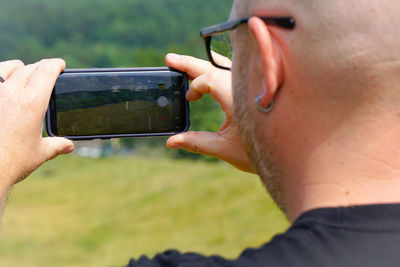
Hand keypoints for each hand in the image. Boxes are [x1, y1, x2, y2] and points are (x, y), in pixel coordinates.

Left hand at [0, 59, 73, 192]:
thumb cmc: (13, 161)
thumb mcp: (40, 153)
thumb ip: (57, 145)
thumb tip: (69, 146)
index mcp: (33, 102)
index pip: (47, 70)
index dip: (56, 64)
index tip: (60, 64)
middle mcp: (12, 93)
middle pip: (29, 68)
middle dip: (40, 68)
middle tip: (46, 73)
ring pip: (7, 67)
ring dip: (18, 67)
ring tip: (21, 72)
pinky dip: (2, 77)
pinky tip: (4, 86)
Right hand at [165, 53, 253, 172]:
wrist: (285, 153)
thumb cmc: (256, 152)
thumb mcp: (223, 148)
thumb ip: (196, 142)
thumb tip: (171, 142)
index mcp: (236, 98)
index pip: (210, 79)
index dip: (195, 87)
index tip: (189, 100)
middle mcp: (244, 87)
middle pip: (214, 66)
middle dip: (190, 64)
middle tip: (170, 59)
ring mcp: (251, 86)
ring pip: (224, 66)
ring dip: (203, 64)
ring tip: (184, 62)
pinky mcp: (254, 89)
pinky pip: (233, 71)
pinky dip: (218, 68)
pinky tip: (209, 67)